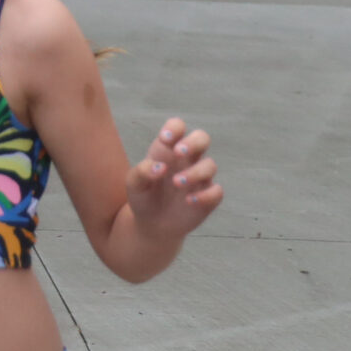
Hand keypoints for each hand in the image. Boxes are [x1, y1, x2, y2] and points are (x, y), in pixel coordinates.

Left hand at [126, 118, 222, 241]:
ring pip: (210, 165)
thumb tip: (160, 167)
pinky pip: (217, 191)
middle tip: (179, 153)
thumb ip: (142, 171)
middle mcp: (186, 160)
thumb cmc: (143, 196)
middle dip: (194, 142)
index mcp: (167, 149)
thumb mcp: (134, 183)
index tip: (164, 138)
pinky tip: (189, 201)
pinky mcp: (208, 198)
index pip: (178, 126)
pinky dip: (206, 195)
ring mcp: (199, 178)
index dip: (175, 127)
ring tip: (176, 183)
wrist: (151, 224)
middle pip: (202, 138)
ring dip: (195, 172)